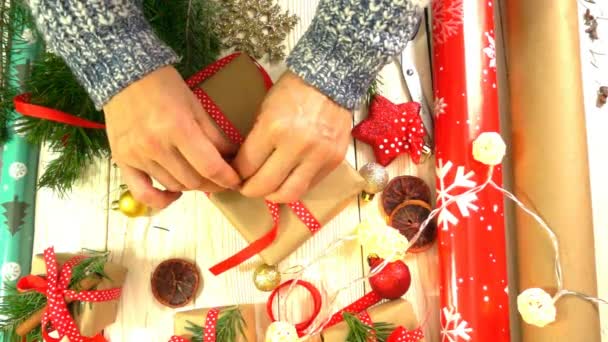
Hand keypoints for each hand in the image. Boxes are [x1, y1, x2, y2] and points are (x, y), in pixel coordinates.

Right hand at [104, 66, 240, 208]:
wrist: (124, 75)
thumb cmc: (164, 86)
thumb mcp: (196, 105)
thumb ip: (214, 135)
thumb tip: (232, 159)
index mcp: (178, 128)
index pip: (210, 167)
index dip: (228, 179)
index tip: (237, 181)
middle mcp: (156, 146)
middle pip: (193, 181)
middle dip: (213, 183)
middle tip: (221, 179)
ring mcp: (137, 155)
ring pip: (174, 186)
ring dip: (191, 186)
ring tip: (199, 177)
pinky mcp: (122, 161)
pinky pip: (142, 193)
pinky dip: (160, 200)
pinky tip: (173, 195)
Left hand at [234, 71, 351, 202]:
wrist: (330, 81)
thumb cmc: (292, 92)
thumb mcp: (265, 110)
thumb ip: (256, 140)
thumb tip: (243, 168)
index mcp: (274, 128)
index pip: (247, 166)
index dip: (237, 175)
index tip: (234, 175)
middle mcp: (297, 146)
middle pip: (265, 186)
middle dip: (250, 190)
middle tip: (245, 187)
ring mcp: (318, 156)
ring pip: (289, 194)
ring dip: (273, 195)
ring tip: (267, 189)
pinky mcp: (334, 161)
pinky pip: (309, 186)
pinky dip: (295, 186)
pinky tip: (287, 179)